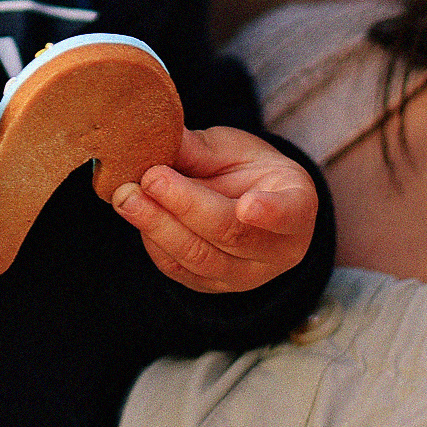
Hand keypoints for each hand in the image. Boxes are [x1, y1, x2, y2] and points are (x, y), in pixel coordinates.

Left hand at [110, 126, 318, 293]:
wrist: (248, 202)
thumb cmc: (246, 170)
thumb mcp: (234, 148)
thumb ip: (202, 149)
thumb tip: (160, 138)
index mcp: (298, 205)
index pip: (290, 213)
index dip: (271, 212)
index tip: (248, 205)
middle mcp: (278, 250)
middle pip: (231, 234)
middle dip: (185, 206)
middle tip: (149, 177)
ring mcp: (246, 276)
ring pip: (201, 258)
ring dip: (158, 226)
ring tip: (128, 197)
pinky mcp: (212, 287)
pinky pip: (180, 270)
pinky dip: (153, 242)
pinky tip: (135, 213)